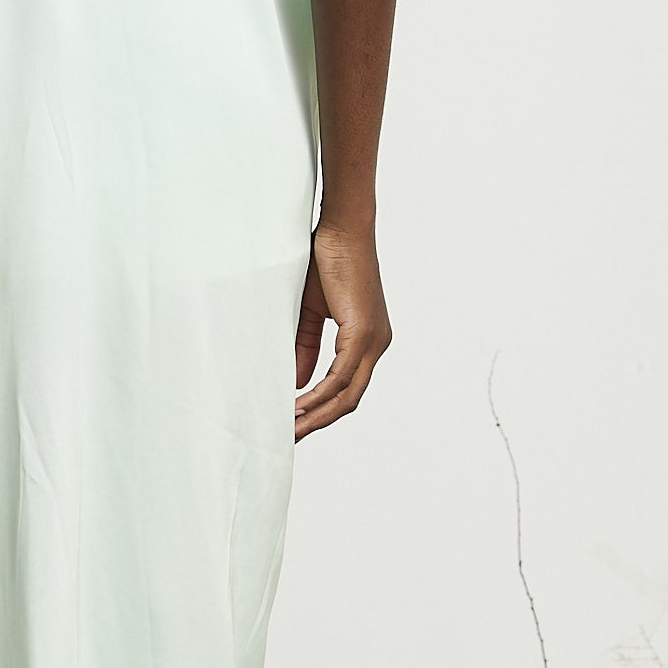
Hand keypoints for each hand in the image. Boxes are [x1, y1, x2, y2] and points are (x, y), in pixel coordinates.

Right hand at [294, 219, 391, 440]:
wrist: (341, 229)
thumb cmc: (326, 262)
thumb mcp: (310, 313)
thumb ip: (306, 347)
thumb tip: (301, 382)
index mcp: (367, 340)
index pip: (347, 388)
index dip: (322, 410)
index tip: (295, 423)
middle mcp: (376, 344)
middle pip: (350, 399)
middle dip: (319, 422)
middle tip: (290, 438)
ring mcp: (374, 340)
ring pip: (347, 393)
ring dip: (317, 415)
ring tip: (291, 429)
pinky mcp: (364, 332)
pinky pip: (342, 375)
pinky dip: (320, 394)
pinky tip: (299, 404)